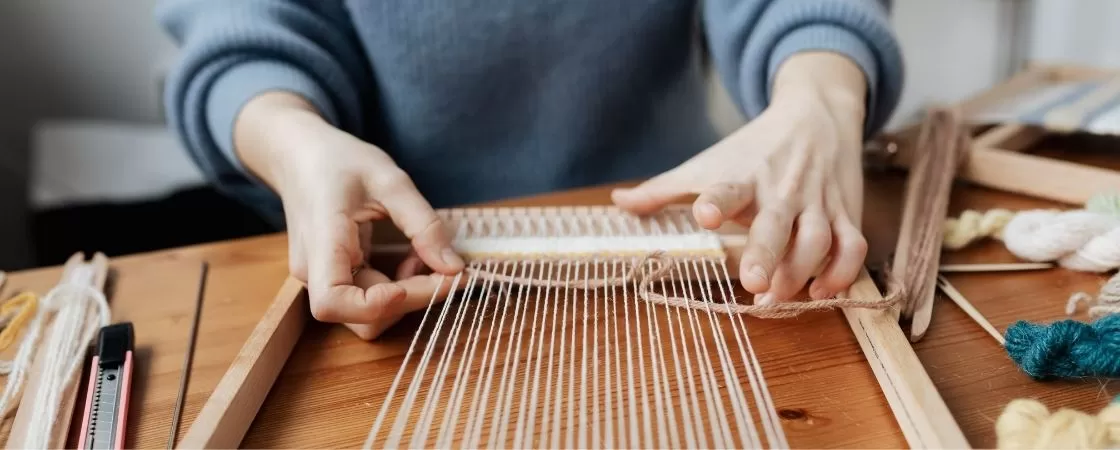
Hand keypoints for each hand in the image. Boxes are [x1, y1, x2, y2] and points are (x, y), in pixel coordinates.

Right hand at [233, 92, 465, 338]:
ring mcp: (320, 278)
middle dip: (410, 300)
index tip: (413, 280)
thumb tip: (454, 268)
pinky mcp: (333, 278)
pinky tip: (412, 259)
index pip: (332, 302)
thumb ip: (423, 225)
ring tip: (424, 259)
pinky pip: (366, 300)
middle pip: (360, 316)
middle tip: (448, 270)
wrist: (300, 157)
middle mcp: (314, 271)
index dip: (376, 305)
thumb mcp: (390, 180)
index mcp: (322, 241)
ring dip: (405, 298)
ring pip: (366, 316)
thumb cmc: (339, 162)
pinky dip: (397, 289)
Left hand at [612, 52, 869, 303]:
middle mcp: (782, 189)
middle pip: (778, 222)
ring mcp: (818, 202)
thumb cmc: (753, 148)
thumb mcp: (708, 162)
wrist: (818, 113)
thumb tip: (617, 203)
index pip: (728, 187)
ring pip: (820, 238)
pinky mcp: (845, 212)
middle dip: (767, 252)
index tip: (705, 214)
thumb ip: (664, 190)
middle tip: (753, 283)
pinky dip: (843, 271)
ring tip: (778, 297)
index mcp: (743, 176)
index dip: (717, 200)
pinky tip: (822, 291)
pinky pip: (852, 245)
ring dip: (802, 271)